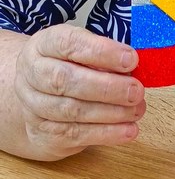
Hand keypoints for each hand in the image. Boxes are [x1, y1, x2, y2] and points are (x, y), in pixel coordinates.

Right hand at [13, 25, 144, 160]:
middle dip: (107, 87)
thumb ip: (106, 57)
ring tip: (137, 110)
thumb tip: (135, 69)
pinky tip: (128, 130)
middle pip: (65, 80)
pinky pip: (75, 135)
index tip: (131, 59)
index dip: (102, 51)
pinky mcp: (43, 134)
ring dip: (111, 112)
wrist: (34, 100)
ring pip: (72, 110)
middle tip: (136, 91)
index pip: (68, 43)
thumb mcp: (84, 52)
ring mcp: (34, 106)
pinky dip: (106, 133)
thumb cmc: (71, 68)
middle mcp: (33, 74)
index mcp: (44, 45)